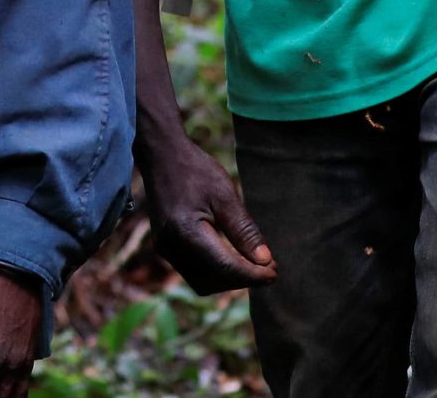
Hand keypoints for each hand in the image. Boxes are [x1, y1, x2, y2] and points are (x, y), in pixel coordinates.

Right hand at [139, 137, 274, 293]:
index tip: (275, 273)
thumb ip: (244, 230)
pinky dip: (214, 272)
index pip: (226, 267)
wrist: (161, 155)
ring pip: (202, 282)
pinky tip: (231, 258)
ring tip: (252, 264)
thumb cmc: (195, 169)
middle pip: (214, 280)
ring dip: (228, 279)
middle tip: (268, 267)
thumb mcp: (225, 195)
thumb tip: (265, 261)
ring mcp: (164, 248)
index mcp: (186, 231)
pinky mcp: (164, 246)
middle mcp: (171, 246)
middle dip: (242, 279)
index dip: (253, 275)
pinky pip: (192, 271)